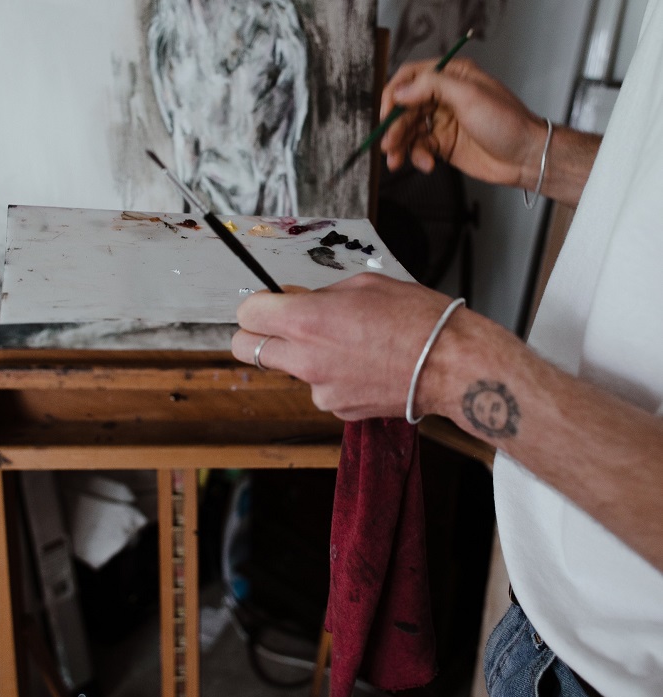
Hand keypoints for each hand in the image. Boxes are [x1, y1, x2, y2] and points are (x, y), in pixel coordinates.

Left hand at [231, 275, 454, 420]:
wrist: (451, 364)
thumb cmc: (416, 317)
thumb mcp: (363, 285)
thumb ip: (320, 294)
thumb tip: (298, 300)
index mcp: (306, 320)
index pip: (247, 314)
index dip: (258, 305)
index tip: (271, 303)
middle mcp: (305, 359)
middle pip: (246, 349)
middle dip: (257, 335)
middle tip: (283, 326)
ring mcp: (320, 390)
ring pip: (291, 370)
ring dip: (306, 358)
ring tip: (350, 345)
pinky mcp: (339, 410)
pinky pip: (322, 389)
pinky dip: (335, 378)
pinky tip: (366, 365)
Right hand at [380, 57, 547, 186]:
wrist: (527, 157)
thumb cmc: (507, 122)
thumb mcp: (468, 95)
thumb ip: (431, 87)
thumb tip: (400, 91)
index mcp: (452, 76)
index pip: (411, 77)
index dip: (394, 94)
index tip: (386, 113)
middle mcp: (445, 96)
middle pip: (406, 107)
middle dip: (395, 126)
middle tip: (388, 145)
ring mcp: (444, 121)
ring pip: (410, 130)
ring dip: (401, 145)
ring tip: (396, 160)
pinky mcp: (445, 144)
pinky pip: (421, 148)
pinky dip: (418, 156)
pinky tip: (426, 164)